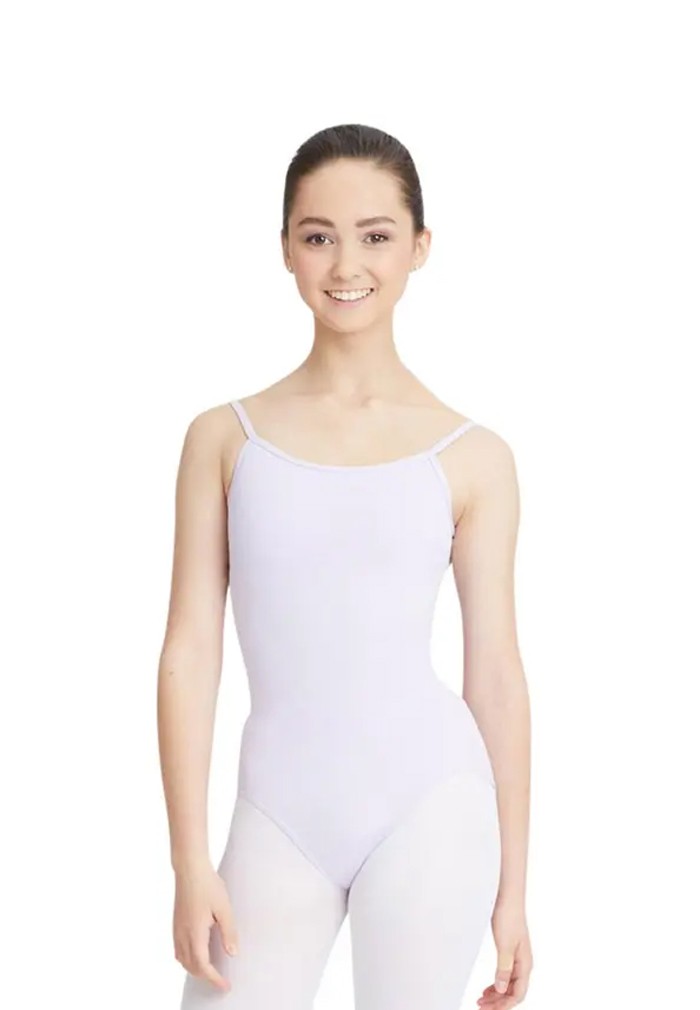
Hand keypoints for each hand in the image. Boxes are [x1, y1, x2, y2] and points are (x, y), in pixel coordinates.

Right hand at [173, 860, 238, 992]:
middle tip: (221, 981)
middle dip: (206, 977)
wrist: (190, 868)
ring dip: (195, 970)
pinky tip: (197, 954)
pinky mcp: (176, 924)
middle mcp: (182, 935)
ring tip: (211, 971)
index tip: (224, 985)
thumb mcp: (224, 908)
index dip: (214, 979)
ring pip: (182, 960)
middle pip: (191, 967)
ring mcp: (177, 930)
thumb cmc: (208, 885)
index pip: (203, 966)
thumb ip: (229, 932)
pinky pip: (178, 950)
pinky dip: (187, 960)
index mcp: (195, 933)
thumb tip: (232, 953)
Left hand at [476, 898, 532, 1007]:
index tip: (489, 1009)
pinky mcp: (510, 953)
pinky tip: (488, 988)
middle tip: (481, 1006)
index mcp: (525, 964)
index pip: (517, 994)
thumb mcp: (505, 945)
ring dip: (496, 995)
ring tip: (482, 1000)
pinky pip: (505, 975)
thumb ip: (503, 968)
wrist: (508, 898)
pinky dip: (496, 984)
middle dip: (498, 1002)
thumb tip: (501, 990)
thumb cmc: (509, 917)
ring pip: (508, 985)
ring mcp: (517, 959)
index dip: (504, 1005)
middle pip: (513, 992)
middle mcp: (523, 964)